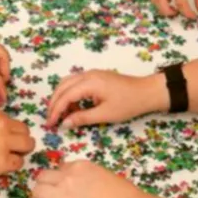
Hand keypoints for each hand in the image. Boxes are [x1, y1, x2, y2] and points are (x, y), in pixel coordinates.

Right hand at [0, 104, 34, 187]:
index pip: (10, 119)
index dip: (7, 130)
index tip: (0, 137)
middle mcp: (1, 123)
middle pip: (24, 130)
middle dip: (19, 139)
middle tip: (9, 148)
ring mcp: (5, 142)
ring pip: (28, 144)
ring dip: (22, 151)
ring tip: (11, 157)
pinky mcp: (5, 161)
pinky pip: (19, 163)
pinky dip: (13, 166)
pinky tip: (2, 167)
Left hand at [33, 160, 144, 197]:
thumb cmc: (122, 193)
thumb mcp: (102, 173)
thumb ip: (85, 174)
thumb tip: (76, 179)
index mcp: (79, 166)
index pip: (59, 168)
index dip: (60, 176)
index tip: (63, 183)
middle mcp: (67, 179)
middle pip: (42, 177)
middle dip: (43, 183)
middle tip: (47, 191)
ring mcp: (63, 197)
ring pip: (38, 192)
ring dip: (39, 196)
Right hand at [45, 70, 164, 128]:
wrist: (147, 92)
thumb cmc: (128, 104)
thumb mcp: (105, 114)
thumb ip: (83, 118)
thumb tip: (65, 123)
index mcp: (89, 83)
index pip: (65, 96)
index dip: (56, 110)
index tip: (50, 124)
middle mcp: (88, 74)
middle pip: (62, 86)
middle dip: (54, 103)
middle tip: (51, 119)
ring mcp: (92, 73)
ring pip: (67, 82)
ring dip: (60, 97)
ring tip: (59, 114)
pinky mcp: (96, 76)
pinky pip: (76, 82)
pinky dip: (69, 93)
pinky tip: (72, 106)